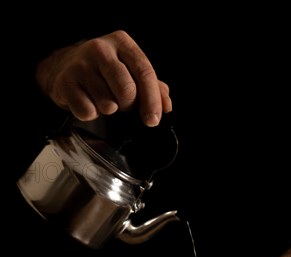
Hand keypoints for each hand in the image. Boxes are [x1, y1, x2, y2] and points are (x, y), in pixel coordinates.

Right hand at [35, 30, 171, 126]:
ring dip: (110, 110)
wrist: (66, 66)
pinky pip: (87, 111)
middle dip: (129, 105)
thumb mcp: (132, 72)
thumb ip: (154, 87)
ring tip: (104, 100)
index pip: (144, 72)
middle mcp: (100, 48)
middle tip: (124, 105)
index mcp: (122, 42)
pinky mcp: (64, 81)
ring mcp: (80, 64)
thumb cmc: (107, 71)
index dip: (152, 100)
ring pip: (107, 103)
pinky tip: (88, 103)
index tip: (153, 120)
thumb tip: (166, 107)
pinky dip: (91, 114)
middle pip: (126, 89)